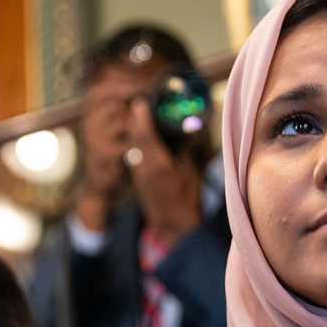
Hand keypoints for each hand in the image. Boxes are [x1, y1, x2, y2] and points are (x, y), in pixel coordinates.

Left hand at [124, 98, 203, 247]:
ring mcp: (139, 173)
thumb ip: (187, 148)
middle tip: (141, 103)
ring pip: (133, 145)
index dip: (140, 115)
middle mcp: (143, 166)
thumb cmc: (186, 199)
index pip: (144, 133)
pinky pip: (135, 155)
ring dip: (136, 131)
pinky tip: (144, 138)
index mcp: (158, 163)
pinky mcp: (138, 179)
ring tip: (141, 116)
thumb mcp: (190, 171)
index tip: (140, 100)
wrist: (173, 227)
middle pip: (135, 136)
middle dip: (136, 119)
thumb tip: (192, 128)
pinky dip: (138, 143)